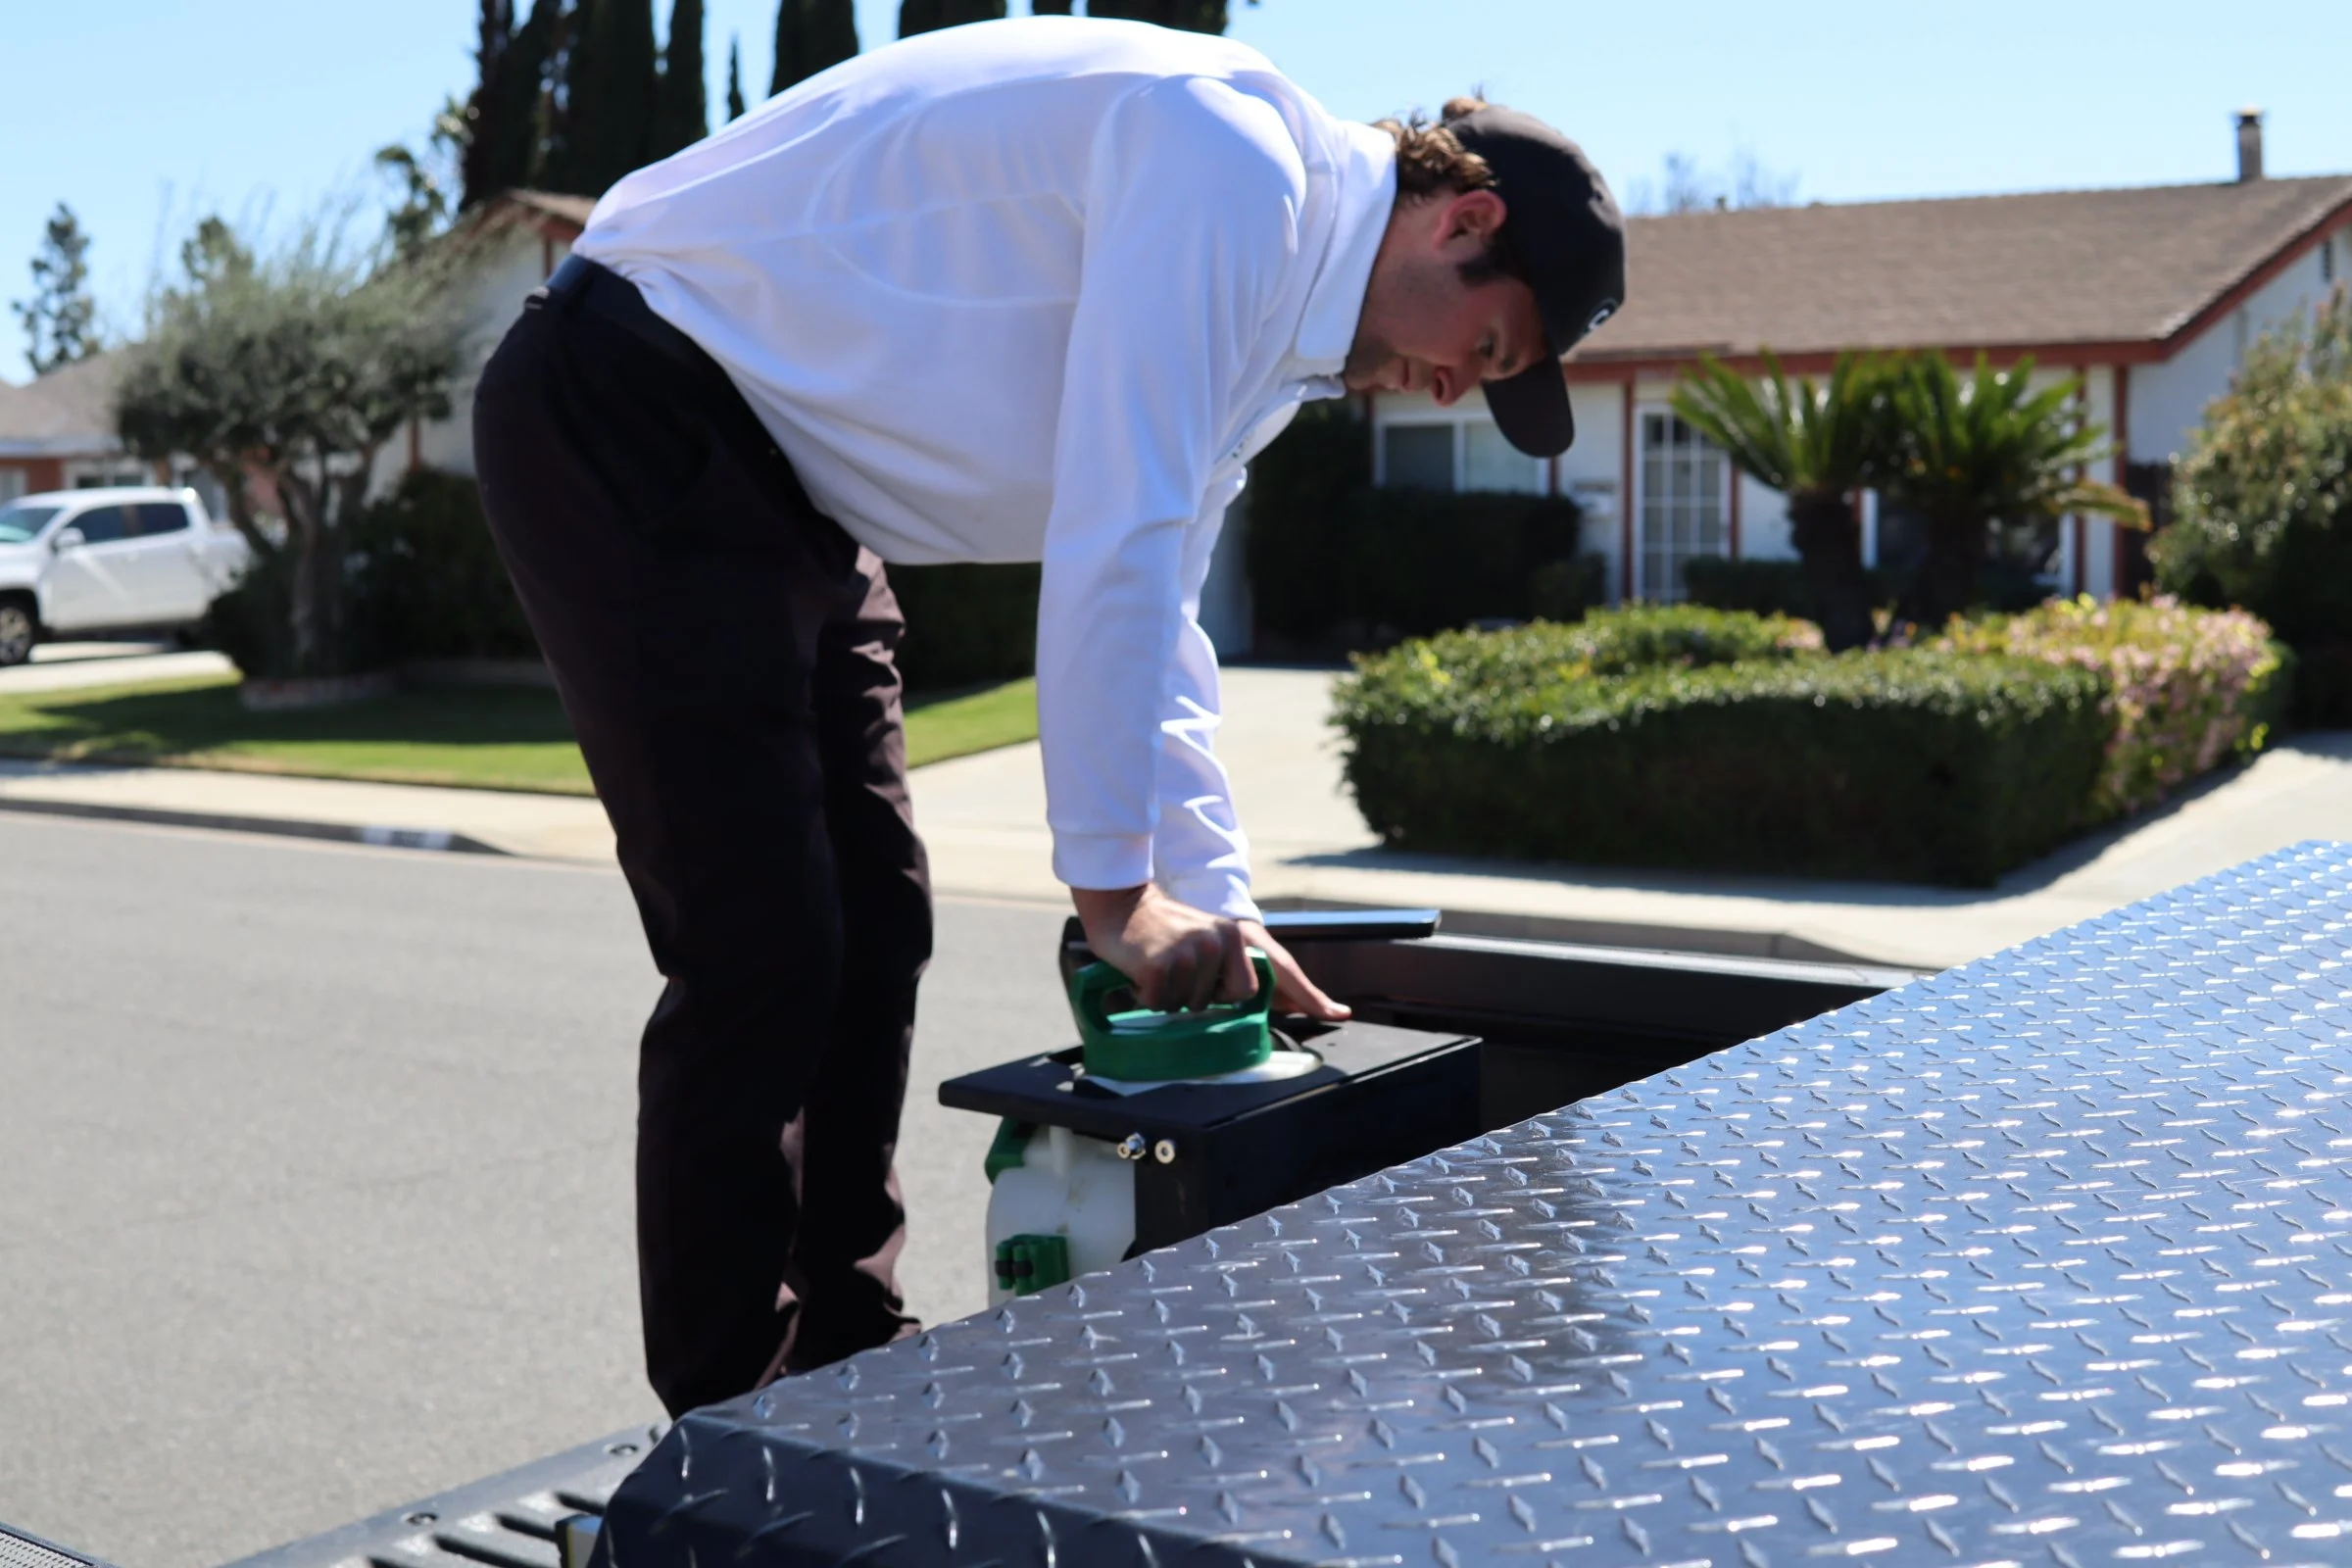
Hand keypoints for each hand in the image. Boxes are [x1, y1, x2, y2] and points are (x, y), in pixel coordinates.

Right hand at [1069, 885, 1350, 1021]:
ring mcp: (1195, 952)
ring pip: (1193, 1006)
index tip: (1340, 1013)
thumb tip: (1287, 1001)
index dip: (1311, 996)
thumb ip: (1244, 969)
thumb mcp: (1213, 942)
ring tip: (1162, 967)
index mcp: (1240, 936)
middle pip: (1234, 1000)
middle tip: (1185, 972)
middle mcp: (1224, 942)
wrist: (1124, 906)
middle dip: (1208, 997)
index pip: (1281, 972)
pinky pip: (1162, 1003)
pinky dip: (1149, 995)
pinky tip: (1145, 970)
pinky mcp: (1166, 964)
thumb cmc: (1167, 931)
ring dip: (1173, 996)